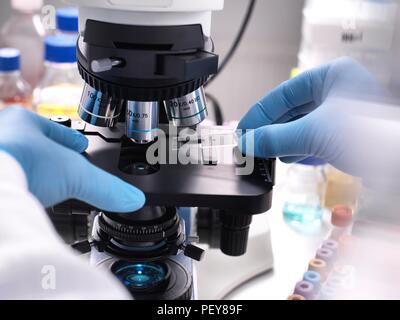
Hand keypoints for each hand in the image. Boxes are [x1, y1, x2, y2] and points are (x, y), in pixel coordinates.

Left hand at [0, 106, 145, 210]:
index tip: (78, 146)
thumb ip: (107, 188)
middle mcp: (2, 132)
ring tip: (39, 180)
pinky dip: (13, 181)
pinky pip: (4, 172)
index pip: (55, 129)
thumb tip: (133, 199)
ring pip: (13, 155)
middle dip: (46, 152)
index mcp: (26, 122)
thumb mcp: (76, 176)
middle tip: (58, 164)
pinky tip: (19, 191)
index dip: (70, 140)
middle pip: (30, 141)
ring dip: (27, 166)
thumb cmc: (21, 165)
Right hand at [237, 57, 399, 184]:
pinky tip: (288, 158)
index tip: (243, 130)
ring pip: (302, 125)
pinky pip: (315, 138)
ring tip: (266, 154)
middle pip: (291, 110)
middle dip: (271, 130)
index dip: (259, 113)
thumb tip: (247, 142)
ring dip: (283, 141)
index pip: (283, 93)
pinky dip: (300, 149)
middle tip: (251, 145)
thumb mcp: (312, 133)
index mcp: (331, 75)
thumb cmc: (370, 135)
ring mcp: (343, 112)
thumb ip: (275, 137)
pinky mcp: (346, 133)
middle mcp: (337, 90)